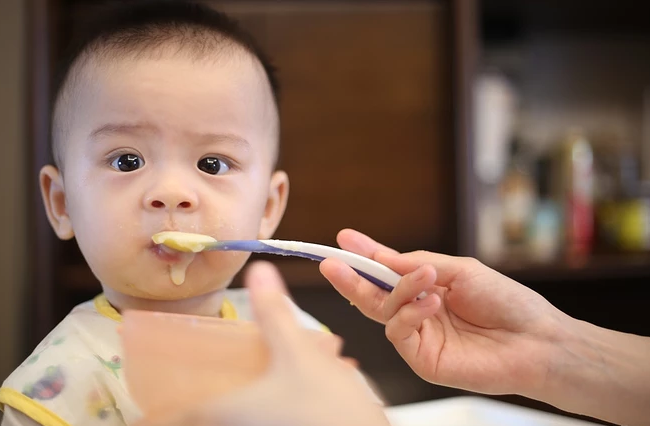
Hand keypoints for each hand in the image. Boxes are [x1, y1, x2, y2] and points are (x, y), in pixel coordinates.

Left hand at [137, 260, 388, 425]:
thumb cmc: (327, 410)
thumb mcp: (297, 352)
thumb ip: (275, 313)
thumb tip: (261, 273)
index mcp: (226, 411)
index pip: (170, 419)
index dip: (153, 414)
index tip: (142, 410)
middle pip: (199, 419)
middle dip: (191, 404)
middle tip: (187, 390)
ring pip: (230, 420)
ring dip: (225, 405)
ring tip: (237, 384)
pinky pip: (256, 421)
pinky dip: (252, 410)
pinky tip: (274, 396)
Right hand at [320, 229, 571, 396]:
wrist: (536, 340)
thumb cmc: (505, 302)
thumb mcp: (460, 270)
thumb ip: (418, 265)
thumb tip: (383, 256)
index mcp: (427, 288)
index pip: (387, 272)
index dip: (365, 256)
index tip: (344, 239)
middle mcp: (418, 312)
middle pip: (373, 296)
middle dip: (351, 278)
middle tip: (331, 263)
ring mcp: (419, 337)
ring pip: (384, 312)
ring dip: (398, 290)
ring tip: (424, 279)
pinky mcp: (422, 359)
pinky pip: (398, 333)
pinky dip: (409, 314)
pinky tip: (431, 303)